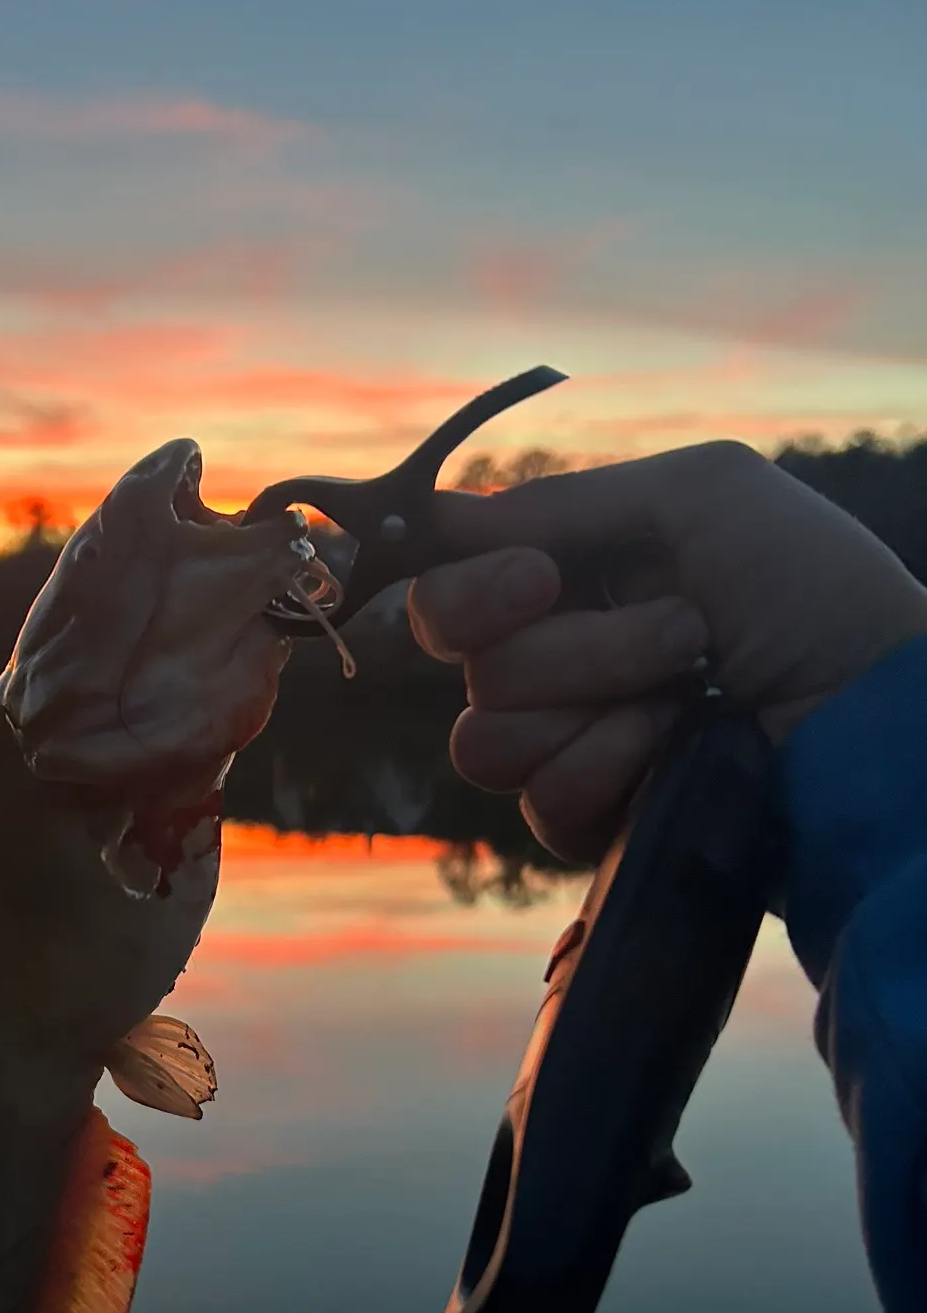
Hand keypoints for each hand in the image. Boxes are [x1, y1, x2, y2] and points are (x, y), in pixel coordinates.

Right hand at [410, 441, 926, 862]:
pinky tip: (675, 750)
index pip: (445, 594)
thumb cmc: (813, 591)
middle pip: (468, 664)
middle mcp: (555, 663)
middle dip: (577, 646)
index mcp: (566, 585)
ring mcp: (570, 743)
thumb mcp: (701, 495)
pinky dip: (611, 768)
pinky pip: (537, 801)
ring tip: (690, 693)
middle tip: (682, 630)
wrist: (880, 715)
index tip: (541, 579)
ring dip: (600, 704)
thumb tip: (434, 516)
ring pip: (487, 738)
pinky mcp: (592, 816)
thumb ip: (561, 500)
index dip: (471, 590)